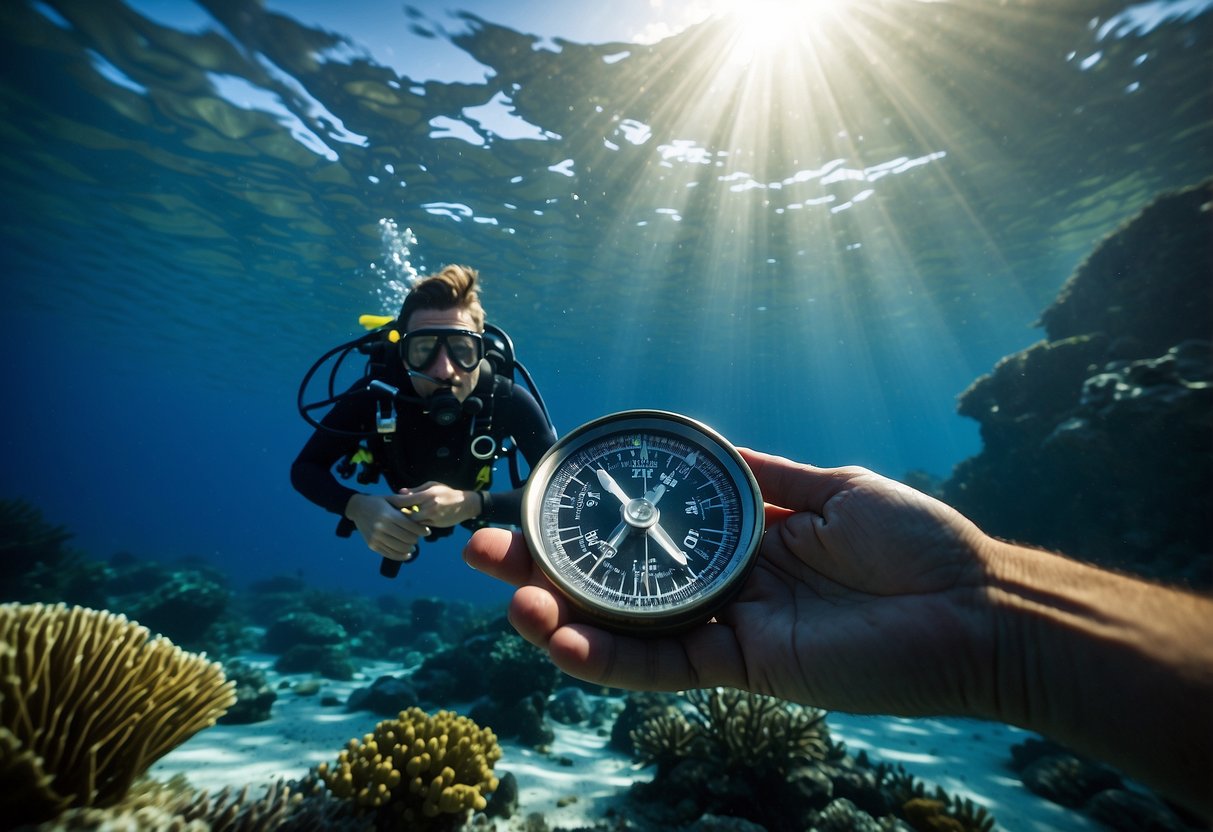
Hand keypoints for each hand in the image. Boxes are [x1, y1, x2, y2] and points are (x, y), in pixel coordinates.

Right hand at [345, 493, 430, 560]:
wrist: (357, 508)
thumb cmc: (377, 502)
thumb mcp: (390, 498)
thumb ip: (405, 501)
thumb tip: (421, 505)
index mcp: (388, 515)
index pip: (410, 526)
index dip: (422, 530)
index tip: (427, 532)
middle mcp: (381, 527)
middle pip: (407, 539)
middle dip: (416, 539)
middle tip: (419, 537)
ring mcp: (376, 538)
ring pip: (400, 548)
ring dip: (410, 548)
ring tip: (413, 545)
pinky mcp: (372, 545)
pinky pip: (390, 554)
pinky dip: (401, 556)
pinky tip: (408, 554)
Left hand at [397, 481, 479, 527]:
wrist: (464, 504)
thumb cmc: (446, 492)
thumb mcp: (432, 486)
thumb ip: (416, 490)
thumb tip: (400, 492)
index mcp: (428, 494)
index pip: (406, 500)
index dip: (396, 502)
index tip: (389, 503)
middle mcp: (431, 506)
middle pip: (408, 513)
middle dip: (401, 513)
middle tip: (394, 513)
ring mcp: (434, 516)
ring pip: (414, 521)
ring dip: (408, 520)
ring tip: (403, 517)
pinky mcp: (436, 524)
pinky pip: (421, 526)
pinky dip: (416, 524)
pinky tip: (414, 521)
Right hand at [463, 447, 998, 718]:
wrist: (976, 607)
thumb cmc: (918, 542)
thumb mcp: (831, 488)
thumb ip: (762, 476)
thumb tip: (704, 445)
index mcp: (741, 545)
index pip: (644, 539)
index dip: (588, 526)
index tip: (535, 503)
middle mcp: (722, 591)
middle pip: (614, 587)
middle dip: (543, 571)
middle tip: (479, 549)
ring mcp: (727, 634)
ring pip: (620, 633)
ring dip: (554, 617)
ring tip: (503, 594)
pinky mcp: (740, 670)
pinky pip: (657, 667)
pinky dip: (601, 655)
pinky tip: (553, 634)